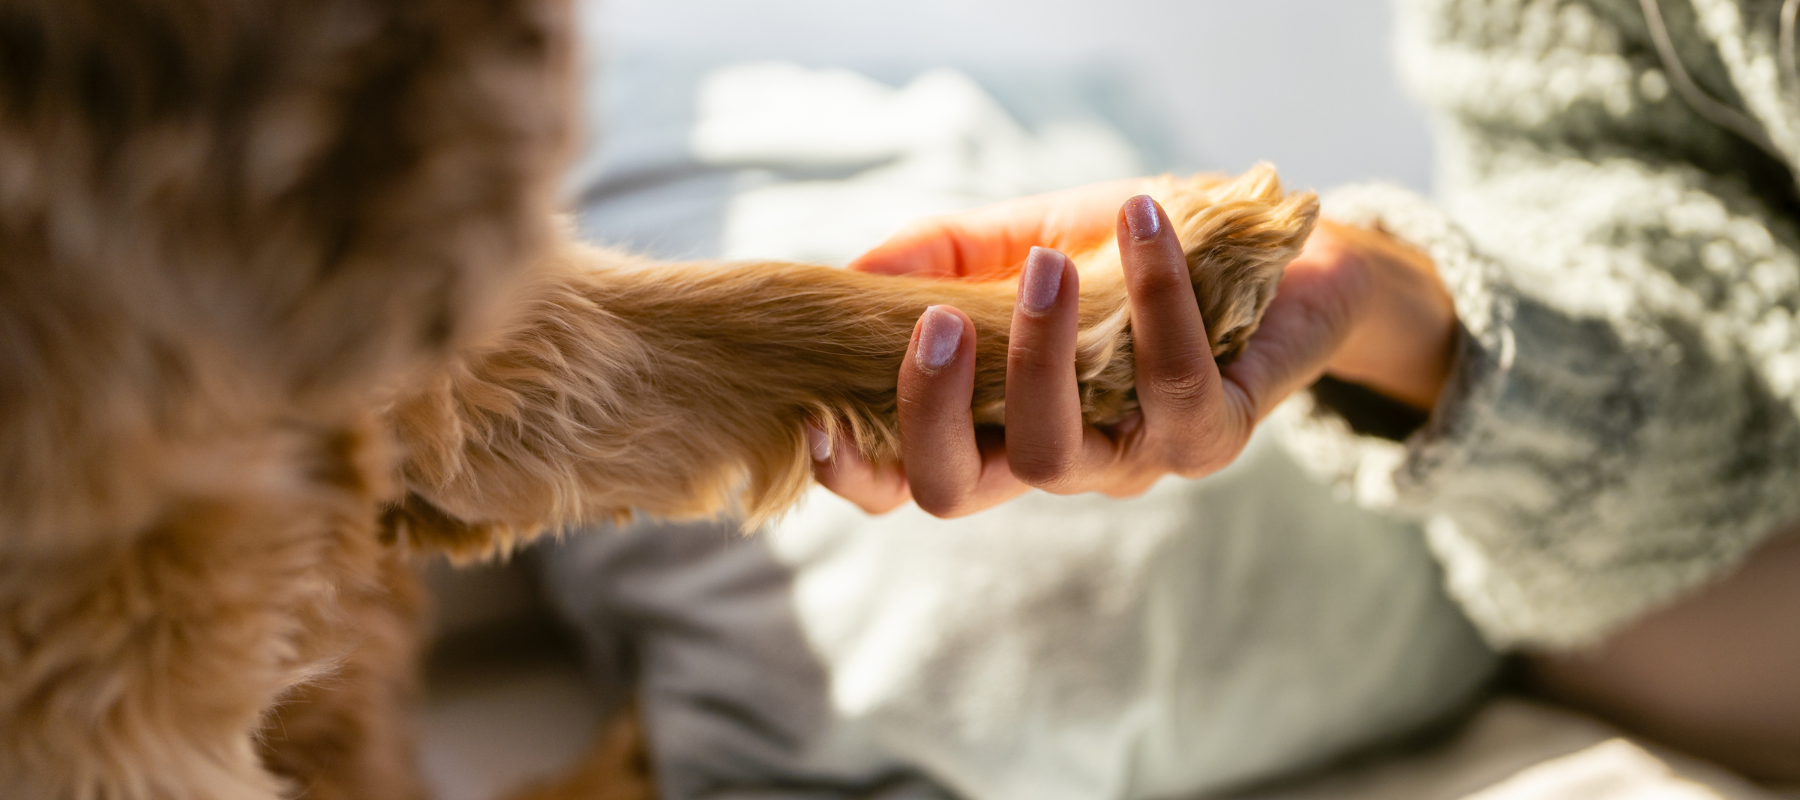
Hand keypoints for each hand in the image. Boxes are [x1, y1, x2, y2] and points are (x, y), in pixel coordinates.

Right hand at [812, 184, 1456, 516]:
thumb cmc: (1130, 255)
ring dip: (1039, 353)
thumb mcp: (1019, 238)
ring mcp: (1133, 458)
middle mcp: (1056, 460)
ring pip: (1056, 450)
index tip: (813, 422)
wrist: (1278, 254)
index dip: (854, 474)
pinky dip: (1154, 295)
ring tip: (1047, 262)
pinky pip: (1171, 384)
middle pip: (957, 488)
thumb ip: (941, 257)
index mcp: (995, 424)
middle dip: (930, 411)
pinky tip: (1143, 221)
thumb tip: (854, 272)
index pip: (907, 481)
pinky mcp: (1212, 432)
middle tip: (934, 320)